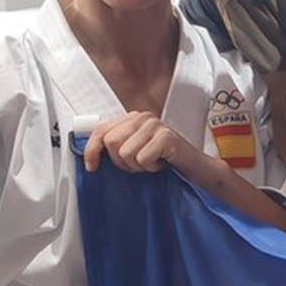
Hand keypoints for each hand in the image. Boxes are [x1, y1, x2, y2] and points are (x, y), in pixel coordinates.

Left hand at [83, 111, 199, 173]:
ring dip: (137, 166)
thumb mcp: (134, 151)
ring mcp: (155, 125)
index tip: (92, 166)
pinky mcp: (166, 136)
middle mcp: (142, 117)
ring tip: (151, 163)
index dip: (92, 150)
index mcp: (132, 118)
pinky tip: (161, 163)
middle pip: (111, 142)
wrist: (194, 167)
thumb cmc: (164, 160)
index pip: (101, 130)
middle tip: (138, 164)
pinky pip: (142, 158)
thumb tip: (91, 155)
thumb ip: (115, 147)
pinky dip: (151, 168)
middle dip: (121, 162)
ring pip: (125, 153)